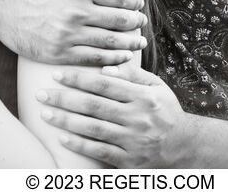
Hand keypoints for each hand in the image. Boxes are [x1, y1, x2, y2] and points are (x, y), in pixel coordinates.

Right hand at [0, 0, 146, 64]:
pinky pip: (91, 59)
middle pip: (119, 23)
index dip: (134, 5)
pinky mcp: (57, 53)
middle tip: (142, 26)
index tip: (138, 7)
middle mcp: (76, 14)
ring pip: (109, 44)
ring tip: (138, 44)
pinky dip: (110, 60)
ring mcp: (67, 36)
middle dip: (136, 25)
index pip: (119, 0)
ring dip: (129, 45)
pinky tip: (121, 58)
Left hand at [36, 62, 189, 167]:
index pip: (104, 84)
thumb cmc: (165, 111)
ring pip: (93, 129)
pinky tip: (62, 137)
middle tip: (42, 93)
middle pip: (94, 105)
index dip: (79, 78)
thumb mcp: (156, 87)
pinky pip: (99, 151)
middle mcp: (138, 118)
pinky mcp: (129, 161)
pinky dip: (79, 144)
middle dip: (64, 98)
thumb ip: (132, 75)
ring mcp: (133, 141)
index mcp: (143, 96)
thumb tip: (106, 66)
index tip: (57, 74)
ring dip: (66, 121)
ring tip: (45, 114)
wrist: (185, 146)